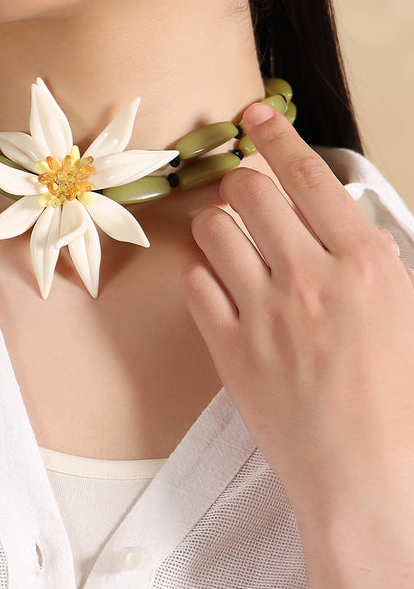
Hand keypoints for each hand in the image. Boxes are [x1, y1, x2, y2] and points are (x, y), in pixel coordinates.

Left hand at [182, 103, 413, 588]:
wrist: (362, 474)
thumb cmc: (394, 398)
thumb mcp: (403, 313)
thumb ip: (374, 259)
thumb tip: (347, 222)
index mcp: (363, 262)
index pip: (309, 175)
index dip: (275, 135)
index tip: (253, 115)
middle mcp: (310, 277)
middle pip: (250, 190)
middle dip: (242, 181)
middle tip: (245, 192)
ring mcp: (263, 311)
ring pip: (213, 229)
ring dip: (219, 226)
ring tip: (233, 244)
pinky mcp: (228, 347)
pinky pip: (194, 283)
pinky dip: (204, 279)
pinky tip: (224, 292)